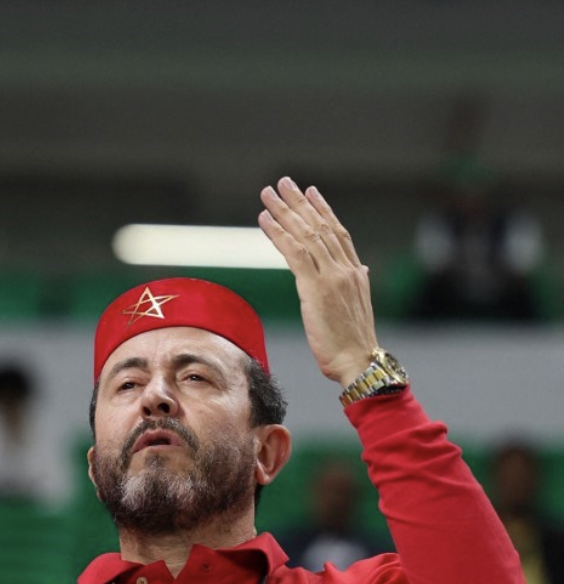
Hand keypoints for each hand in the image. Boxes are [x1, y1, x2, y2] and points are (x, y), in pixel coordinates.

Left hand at [258, 177, 377, 386]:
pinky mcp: (315, 288)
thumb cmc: (353, 342)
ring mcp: (331, 277)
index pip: (338, 232)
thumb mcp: (357, 306)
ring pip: (305, 235)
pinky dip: (278, 234)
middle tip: (283, 182)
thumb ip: (356, 282)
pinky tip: (264, 220)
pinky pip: (294, 253)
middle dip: (299, 203)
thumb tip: (360, 267)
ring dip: (284, 212)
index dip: (323, 210)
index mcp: (355, 272)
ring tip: (268, 194)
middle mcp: (344, 268)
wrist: (356, 361)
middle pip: (319, 226)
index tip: (310, 192)